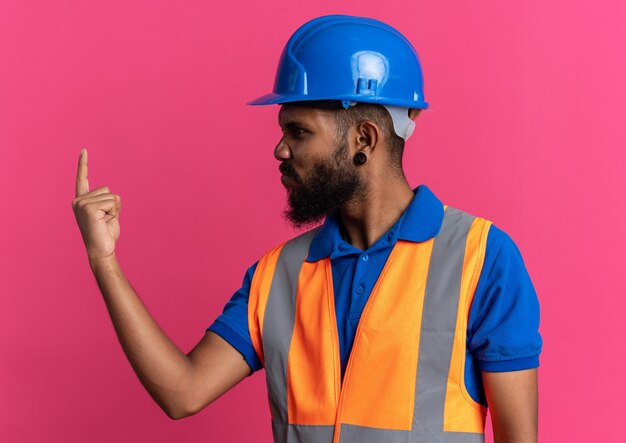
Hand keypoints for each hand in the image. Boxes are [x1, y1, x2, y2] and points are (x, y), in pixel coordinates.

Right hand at [72, 148, 120, 263]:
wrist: (102, 250)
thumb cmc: (106, 235)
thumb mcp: (110, 215)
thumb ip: (110, 203)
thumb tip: (115, 197)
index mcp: (82, 200)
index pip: (83, 178)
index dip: (83, 164)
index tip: (84, 150)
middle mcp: (78, 200)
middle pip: (108, 190)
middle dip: (113, 204)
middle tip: (105, 220)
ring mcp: (82, 204)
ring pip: (112, 196)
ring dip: (114, 210)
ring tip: (104, 222)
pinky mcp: (89, 208)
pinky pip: (113, 202)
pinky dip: (114, 212)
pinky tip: (104, 222)